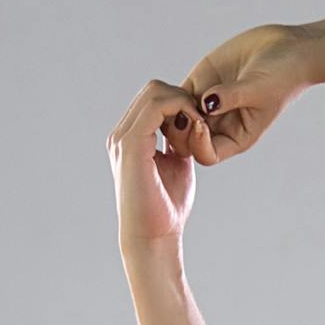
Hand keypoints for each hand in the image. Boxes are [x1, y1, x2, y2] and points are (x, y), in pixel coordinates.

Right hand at [104, 79, 207, 248]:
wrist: (154, 235)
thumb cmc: (166, 207)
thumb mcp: (176, 164)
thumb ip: (177, 142)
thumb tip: (190, 125)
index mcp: (130, 138)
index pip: (154, 98)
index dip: (181, 103)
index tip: (201, 124)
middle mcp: (122, 134)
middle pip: (154, 89)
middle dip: (184, 99)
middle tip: (202, 123)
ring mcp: (123, 138)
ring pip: (155, 92)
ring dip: (185, 104)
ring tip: (199, 128)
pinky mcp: (130, 145)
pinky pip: (157, 108)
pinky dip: (182, 111)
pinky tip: (196, 130)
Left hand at [178, 21, 313, 165]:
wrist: (286, 48)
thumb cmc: (282, 75)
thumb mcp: (258, 89)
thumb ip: (230, 97)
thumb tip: (204, 103)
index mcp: (236, 137)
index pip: (207, 154)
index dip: (197, 143)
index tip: (201, 120)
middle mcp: (219, 125)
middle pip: (186, 141)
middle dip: (179, 130)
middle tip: (181, 108)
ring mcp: (207, 105)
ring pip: (176, 119)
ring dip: (170, 111)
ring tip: (173, 96)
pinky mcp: (200, 83)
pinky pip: (174, 96)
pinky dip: (168, 94)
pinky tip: (171, 87)